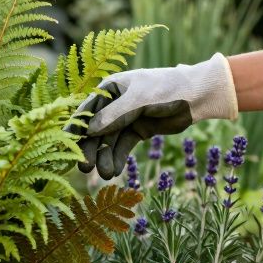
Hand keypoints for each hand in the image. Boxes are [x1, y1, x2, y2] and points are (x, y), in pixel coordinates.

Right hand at [71, 53, 237, 178]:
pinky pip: (123, 146)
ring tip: (105, 174)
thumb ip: (115, 115)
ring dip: (105, 157)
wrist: (197, 96)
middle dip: (90, 148)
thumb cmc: (167, 88)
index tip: (65, 145)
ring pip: (109, 141)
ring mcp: (126, 119)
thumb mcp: (139, 100)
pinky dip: (118, 158)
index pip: (87, 110)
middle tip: (85, 167)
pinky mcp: (138, 131)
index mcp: (110, 89)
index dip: (76, 127)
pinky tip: (114, 171)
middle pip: (96, 129)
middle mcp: (114, 104)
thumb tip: (89, 131)